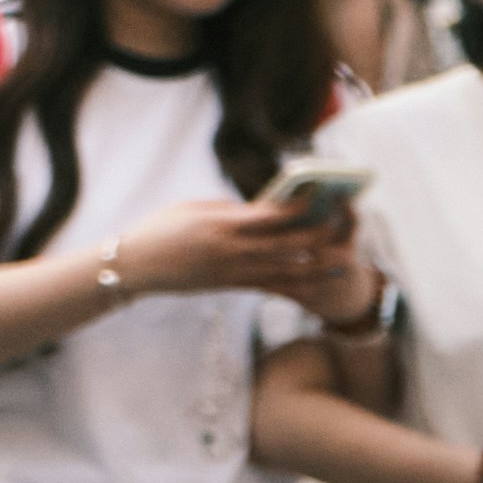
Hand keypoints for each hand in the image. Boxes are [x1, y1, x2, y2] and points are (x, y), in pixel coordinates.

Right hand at [100, 199, 373, 304]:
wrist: (135, 266)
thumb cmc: (160, 229)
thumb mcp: (194, 208)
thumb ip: (231, 210)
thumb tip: (263, 210)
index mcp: (224, 224)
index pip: (275, 214)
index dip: (303, 205)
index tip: (322, 194)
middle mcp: (235, 250)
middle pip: (292, 243)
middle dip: (323, 233)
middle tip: (343, 222)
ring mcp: (236, 271)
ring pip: (292, 271)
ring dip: (322, 264)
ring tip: (346, 256)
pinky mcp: (233, 286)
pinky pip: (275, 288)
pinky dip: (301, 287)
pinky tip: (320, 284)